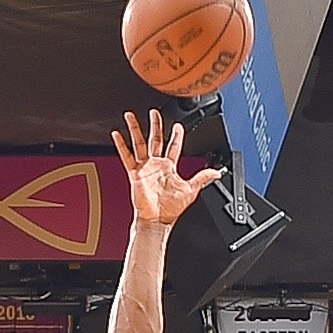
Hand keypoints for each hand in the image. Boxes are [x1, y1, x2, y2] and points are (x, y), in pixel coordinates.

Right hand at [112, 109, 222, 225]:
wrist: (157, 220)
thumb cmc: (171, 209)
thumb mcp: (191, 190)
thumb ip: (202, 178)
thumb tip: (217, 172)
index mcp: (169, 167)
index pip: (173, 146)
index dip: (176, 135)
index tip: (178, 125)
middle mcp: (156, 165)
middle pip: (155, 139)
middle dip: (155, 125)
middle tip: (154, 112)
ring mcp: (145, 168)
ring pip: (139, 143)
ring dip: (135, 129)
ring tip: (130, 116)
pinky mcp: (135, 173)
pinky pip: (127, 156)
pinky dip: (121, 145)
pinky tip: (116, 134)